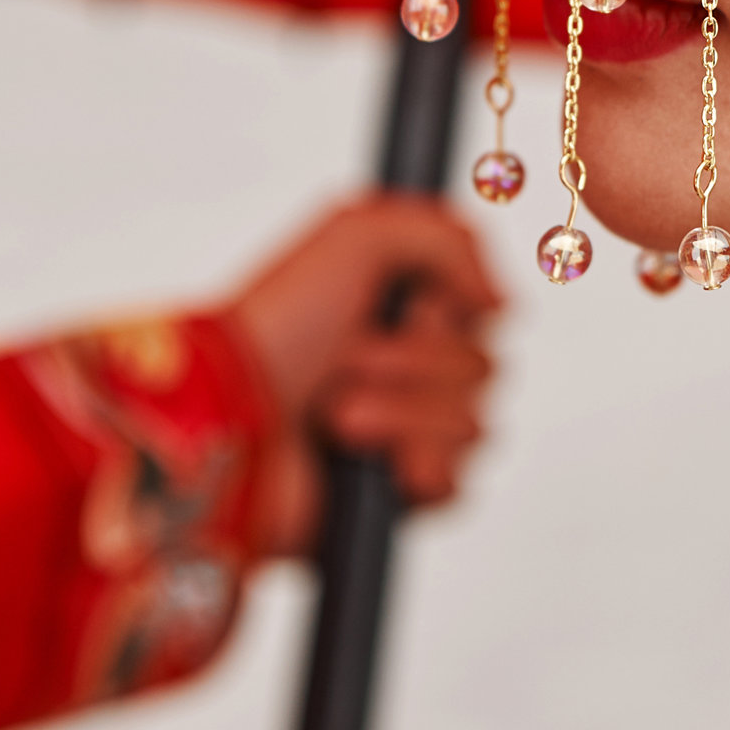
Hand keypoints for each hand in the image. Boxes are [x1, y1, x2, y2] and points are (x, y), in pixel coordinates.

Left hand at [215, 192, 501, 556]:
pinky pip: (457, 485)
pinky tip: (376, 462)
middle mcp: (404, 369)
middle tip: (348, 361)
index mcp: (396, 310)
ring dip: (404, 414)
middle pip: (485, 368)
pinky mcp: (395, 497)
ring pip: (474, 425)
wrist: (228, 425)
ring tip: (338, 417)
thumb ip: (451, 239)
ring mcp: (402, 434)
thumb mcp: (359, 232)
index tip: (411, 305)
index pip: (482, 312)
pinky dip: (417, 469)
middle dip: (417, 365)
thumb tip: (501, 302)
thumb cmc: (274, 327)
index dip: (451, 310)